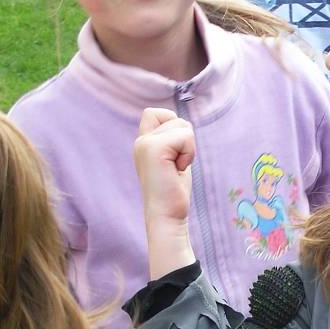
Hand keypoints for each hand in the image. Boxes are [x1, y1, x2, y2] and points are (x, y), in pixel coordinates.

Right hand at [134, 107, 196, 278]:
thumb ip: (173, 140)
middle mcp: (140, 141)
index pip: (154, 112)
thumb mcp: (173, 159)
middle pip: (176, 118)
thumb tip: (183, 122)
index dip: (172, 124)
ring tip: (176, 168)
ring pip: (182, 126)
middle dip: (185, 140)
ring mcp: (144, 143)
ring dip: (188, 148)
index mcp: (143, 143)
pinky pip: (185, 136)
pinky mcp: (153, 148)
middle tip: (176, 164)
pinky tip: (177, 170)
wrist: (166, 215)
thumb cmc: (173, 191)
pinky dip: (189, 153)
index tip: (174, 151)